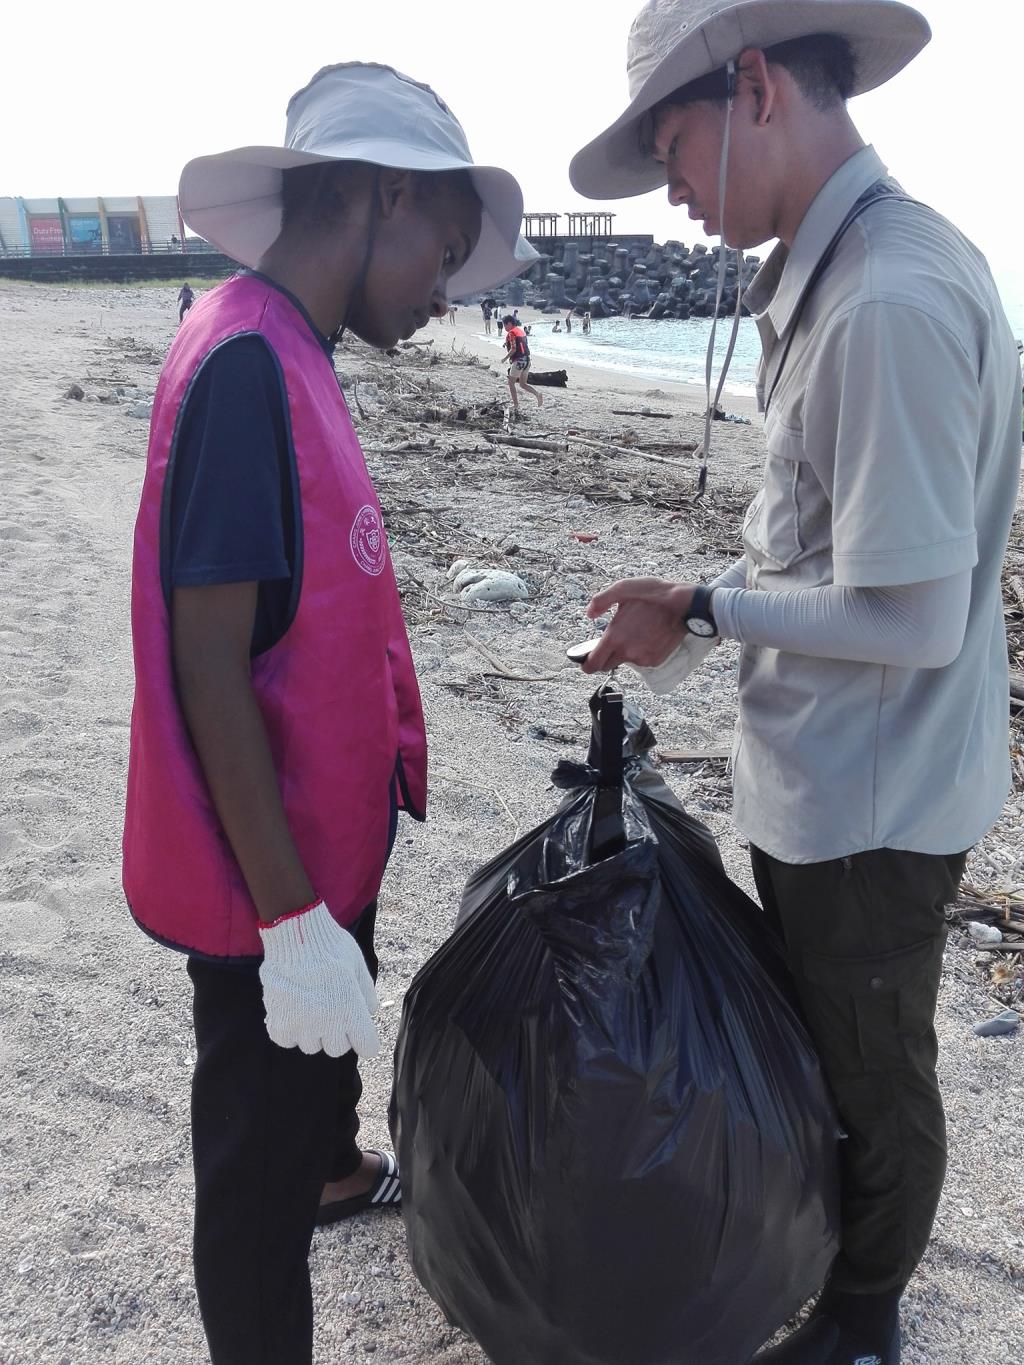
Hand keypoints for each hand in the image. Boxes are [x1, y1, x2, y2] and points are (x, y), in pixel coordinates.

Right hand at [258, 902, 379, 1057]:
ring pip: (311, 1046)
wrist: (296, 934)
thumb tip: (371, 1010)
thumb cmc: (331, 947)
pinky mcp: (279, 1022)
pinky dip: (289, 1030)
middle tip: (331, 1013)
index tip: (359, 1031)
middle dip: (337, 1034)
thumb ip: (366, 993)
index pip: (367, 1047)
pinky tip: (292, 1012)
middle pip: (337, 1049)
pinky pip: (286, 1040)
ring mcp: (301, 1025)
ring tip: (309, 1008)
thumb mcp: (358, 966)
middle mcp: (327, 1023)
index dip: (365, 1039)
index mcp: (351, 1011)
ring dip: (312, 1032)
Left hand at [581, 577, 695, 673]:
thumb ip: (601, 601)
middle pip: (606, 666)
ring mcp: (642, 659)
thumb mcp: (623, 588)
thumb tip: (590, 614)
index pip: (592, 664)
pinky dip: (640, 651)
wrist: (685, 606)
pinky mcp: (655, 661)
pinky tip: (647, 636)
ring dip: (624, 652)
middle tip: (609, 644)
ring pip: (625, 661)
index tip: (587, 658)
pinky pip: (640, 660)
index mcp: (614, 638)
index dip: (586, 663)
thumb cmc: (655, 595)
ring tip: (634, 632)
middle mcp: (627, 652)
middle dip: (603, 658)